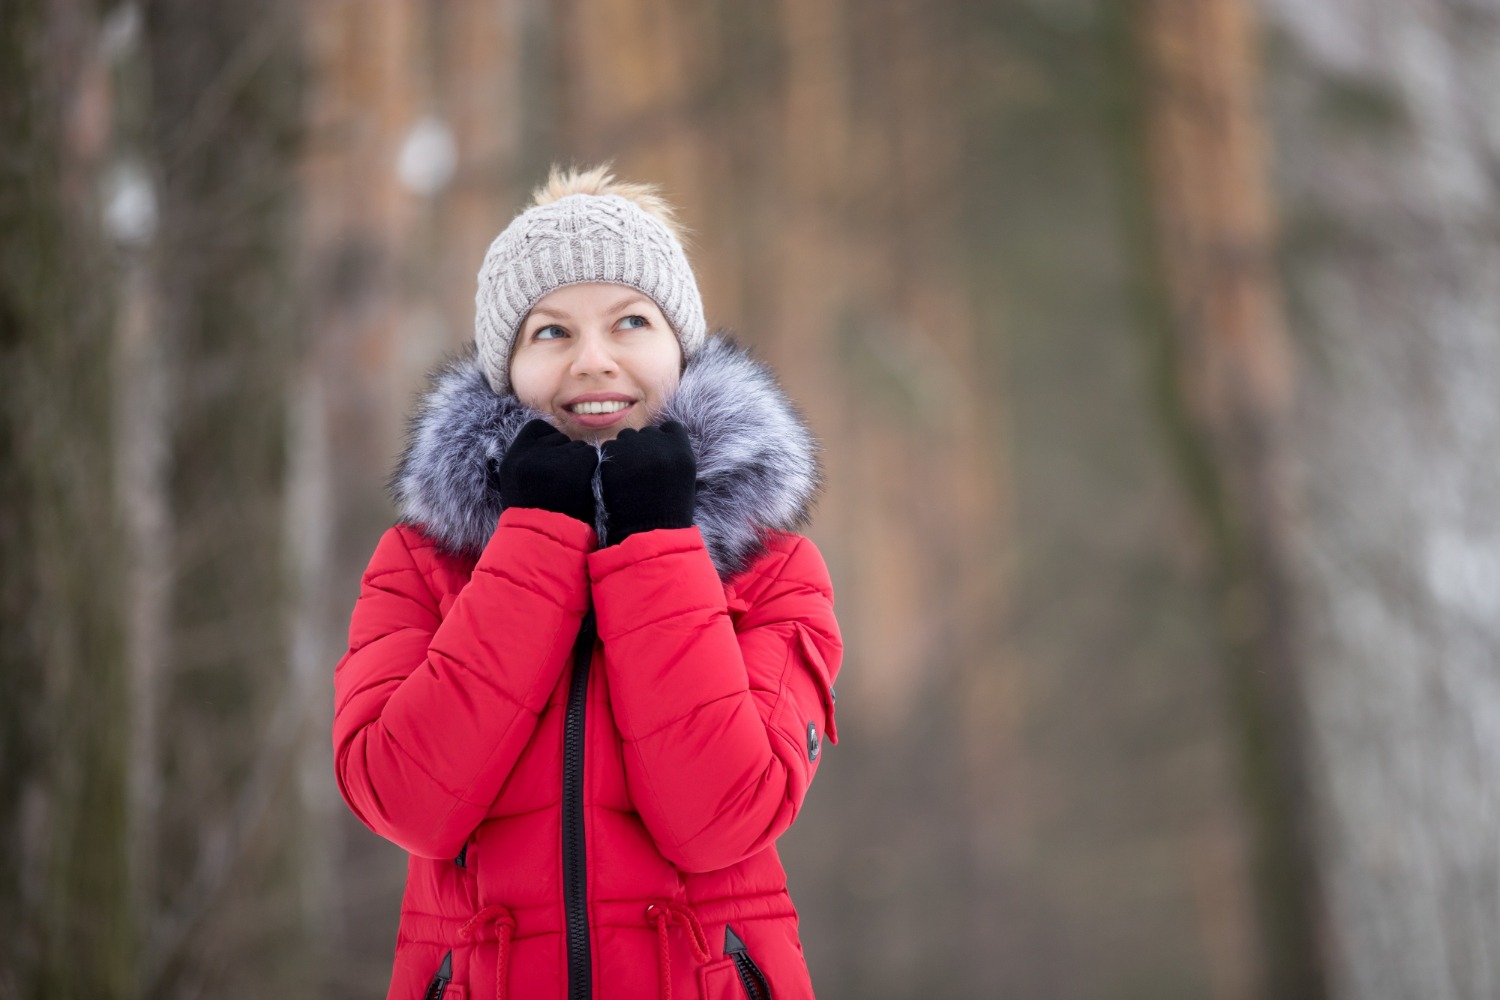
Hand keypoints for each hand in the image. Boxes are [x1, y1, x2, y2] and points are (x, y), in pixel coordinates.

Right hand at [492, 418, 597, 525]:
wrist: (548, 539)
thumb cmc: (537, 514)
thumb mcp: (517, 483)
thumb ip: (529, 457)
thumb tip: (552, 438)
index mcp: (513, 458)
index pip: (536, 427)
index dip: (548, 440)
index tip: (551, 461)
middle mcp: (530, 454)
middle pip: (559, 437)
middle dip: (564, 455)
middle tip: (560, 482)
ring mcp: (554, 459)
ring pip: (577, 447)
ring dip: (579, 463)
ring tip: (569, 488)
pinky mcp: (577, 466)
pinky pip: (590, 456)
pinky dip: (590, 469)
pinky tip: (581, 487)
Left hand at [599, 421, 696, 545]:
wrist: (646, 536)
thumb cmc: (670, 514)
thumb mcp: (684, 481)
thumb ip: (674, 456)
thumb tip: (661, 441)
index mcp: (681, 450)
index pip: (671, 428)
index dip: (664, 439)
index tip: (660, 454)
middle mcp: (657, 444)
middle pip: (647, 432)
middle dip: (644, 447)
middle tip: (642, 471)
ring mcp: (632, 449)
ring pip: (626, 437)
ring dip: (626, 451)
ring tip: (628, 476)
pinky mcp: (610, 459)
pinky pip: (609, 449)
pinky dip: (611, 461)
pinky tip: (616, 480)